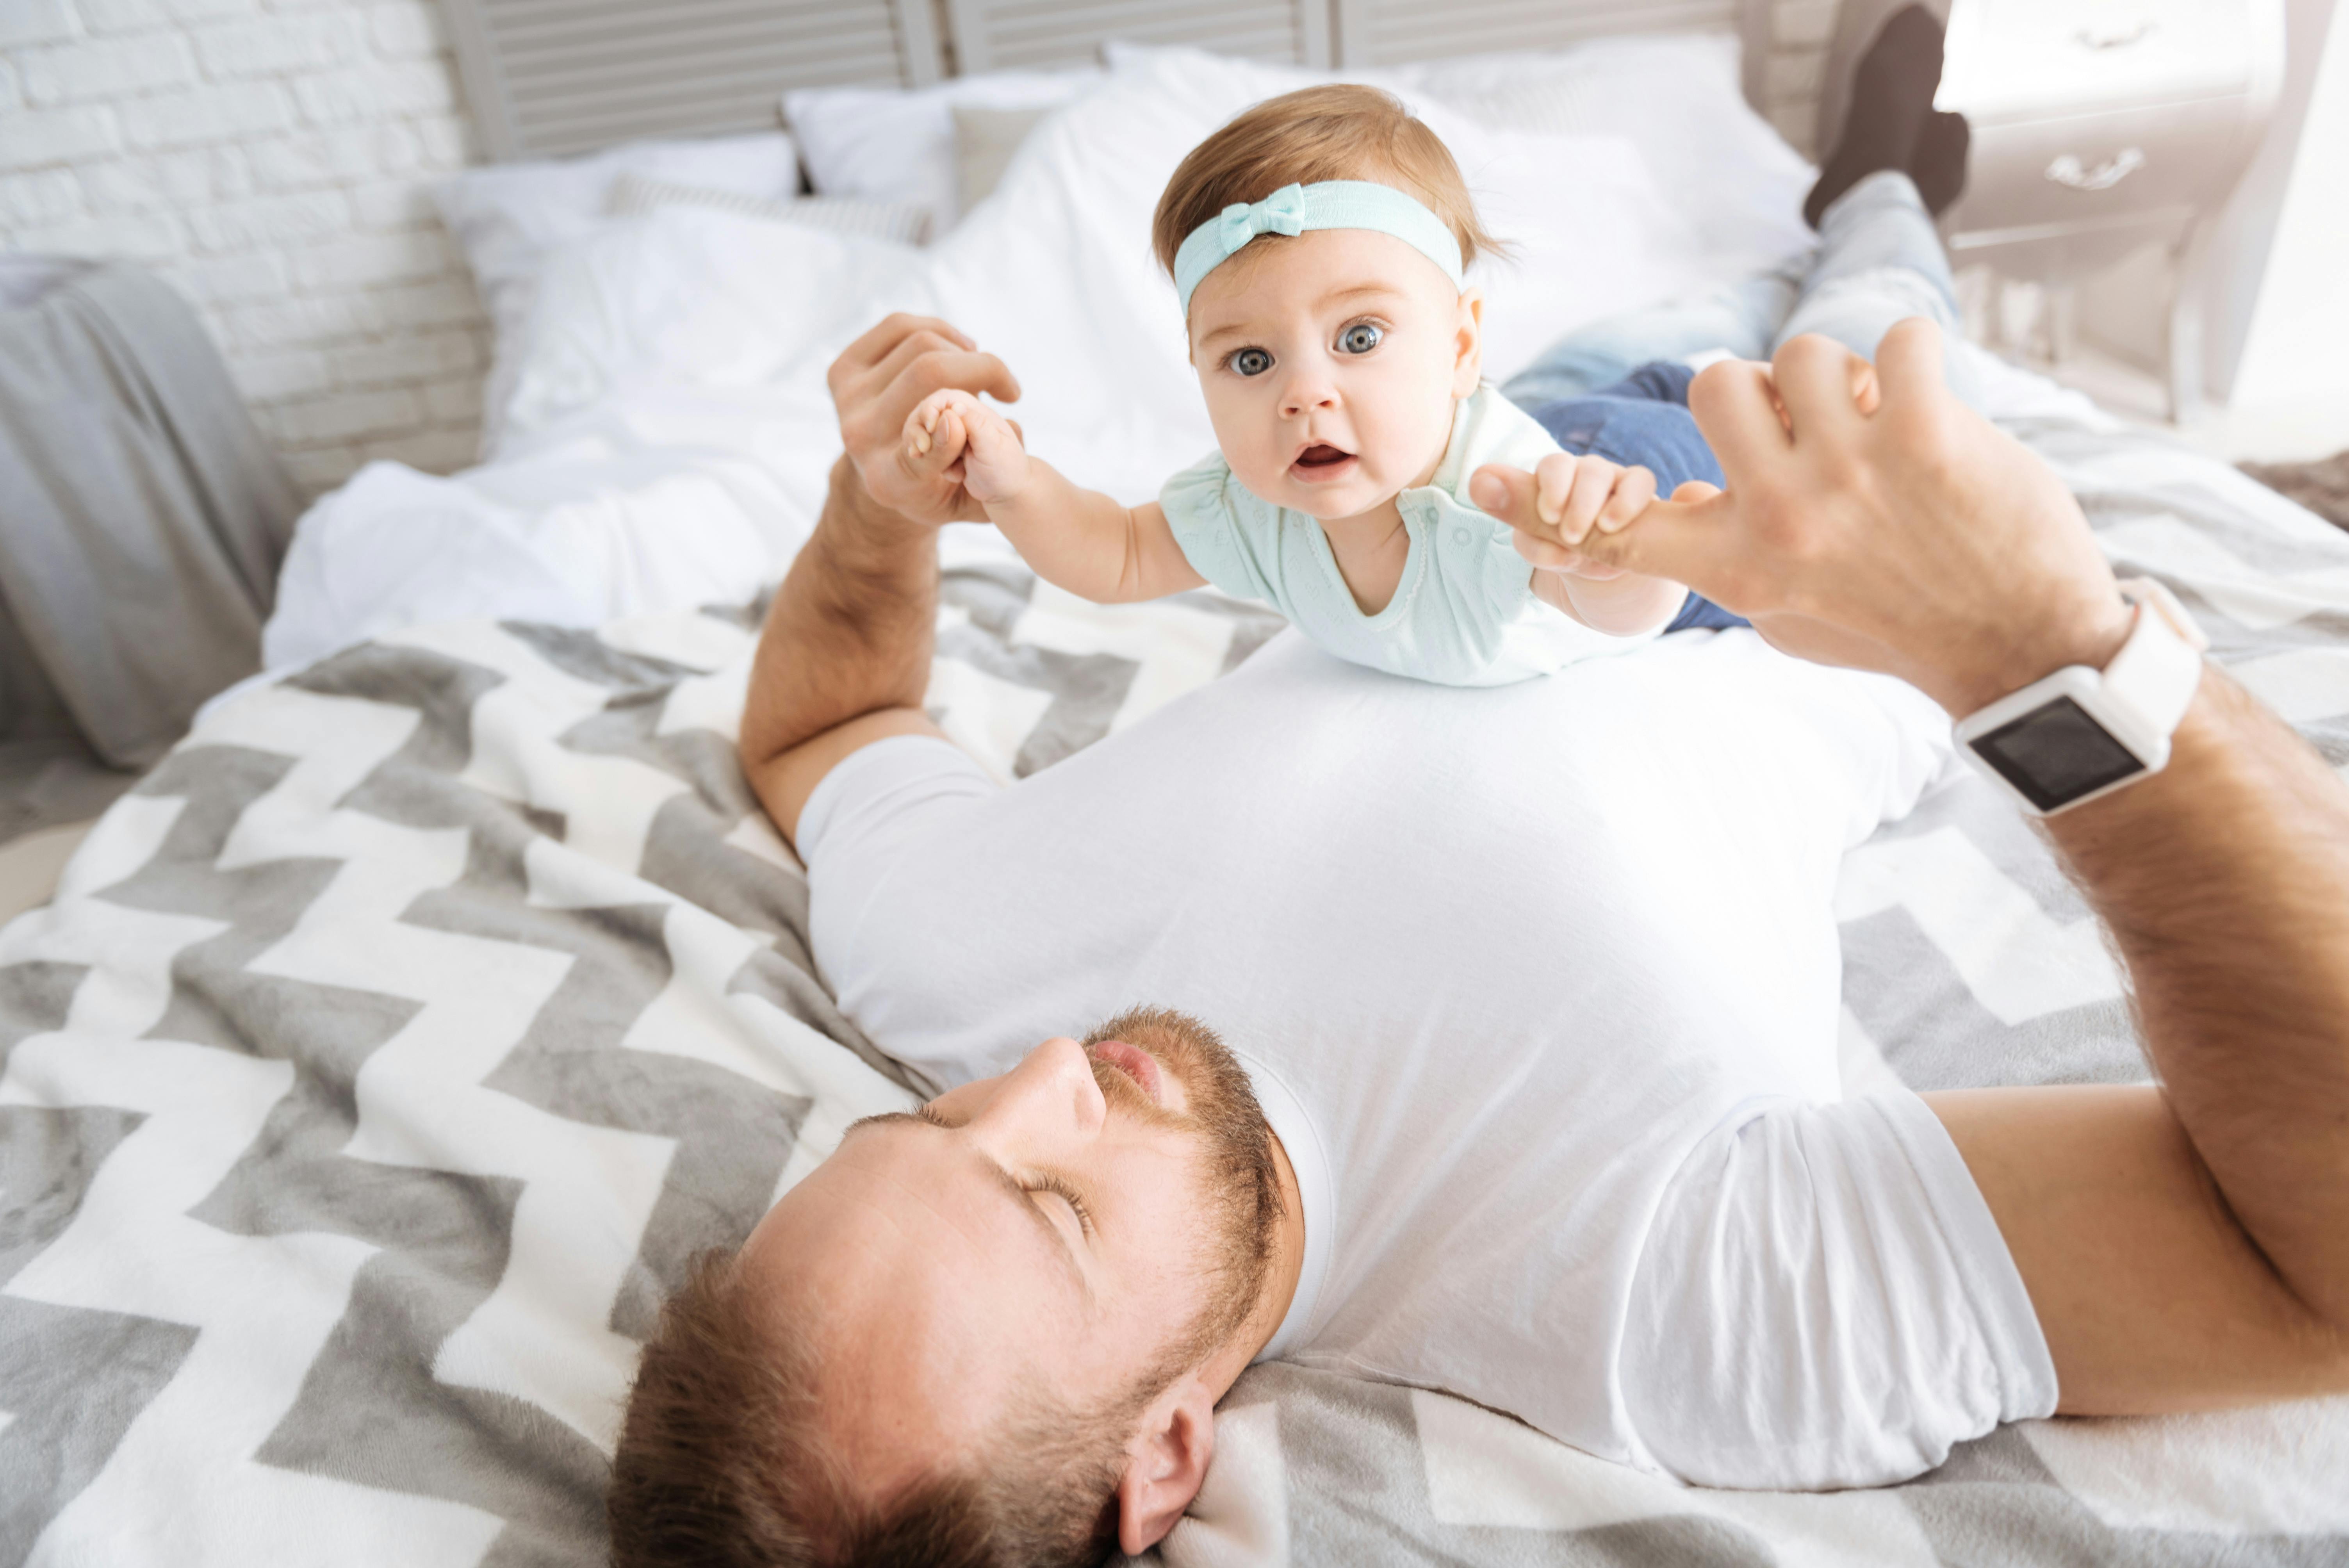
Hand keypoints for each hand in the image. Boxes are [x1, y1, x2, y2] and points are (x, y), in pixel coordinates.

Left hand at [828, 313, 1021, 525]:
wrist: (882, 474)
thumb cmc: (938, 486)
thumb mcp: (967, 501)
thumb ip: (994, 476)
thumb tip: (1009, 426)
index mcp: (890, 481)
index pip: (926, 446)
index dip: (970, 413)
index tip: (1006, 401)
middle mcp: (859, 438)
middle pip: (928, 372)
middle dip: (982, 368)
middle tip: (1004, 387)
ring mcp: (846, 400)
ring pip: (919, 343)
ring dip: (963, 351)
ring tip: (979, 372)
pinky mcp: (841, 371)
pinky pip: (898, 327)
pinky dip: (939, 330)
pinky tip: (958, 349)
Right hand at [905, 388, 1030, 505]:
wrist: (1009, 493)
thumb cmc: (1008, 469)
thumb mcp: (994, 448)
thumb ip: (976, 426)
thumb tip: (954, 408)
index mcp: (976, 412)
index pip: (945, 398)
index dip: (932, 408)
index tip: (929, 428)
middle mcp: (963, 420)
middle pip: (930, 413)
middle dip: (922, 431)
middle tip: (922, 451)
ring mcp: (955, 435)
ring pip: (927, 433)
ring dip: (929, 451)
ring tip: (947, 469)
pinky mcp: (949, 451)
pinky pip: (931, 452)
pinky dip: (937, 465)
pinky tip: (957, 476)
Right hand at [1471, 320, 2131, 714]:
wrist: (2019, 648)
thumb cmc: (1895, 626)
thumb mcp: (1786, 612)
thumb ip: (1728, 552)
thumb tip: (1684, 497)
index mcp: (1737, 565)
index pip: (1625, 529)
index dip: (1547, 505)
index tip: (1484, 485)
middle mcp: (1782, 516)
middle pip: (1720, 380)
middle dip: (1766, 389)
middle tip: (1812, 431)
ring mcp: (1854, 472)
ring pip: (1810, 351)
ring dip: (1849, 377)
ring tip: (1885, 429)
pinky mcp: (1930, 435)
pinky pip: (1901, 339)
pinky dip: (1921, 361)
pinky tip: (1938, 414)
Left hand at [1508, 452, 1658, 583]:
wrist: (1605, 577)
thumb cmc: (1565, 553)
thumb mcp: (1539, 543)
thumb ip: (1514, 514)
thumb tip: (1478, 481)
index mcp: (1553, 482)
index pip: (1552, 467)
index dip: (1550, 486)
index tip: (1550, 517)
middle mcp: (1581, 474)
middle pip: (1579, 465)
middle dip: (1574, 499)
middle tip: (1570, 534)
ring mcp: (1612, 480)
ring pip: (1603, 472)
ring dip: (1594, 504)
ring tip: (1595, 533)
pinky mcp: (1638, 493)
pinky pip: (1640, 480)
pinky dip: (1628, 500)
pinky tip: (1614, 524)